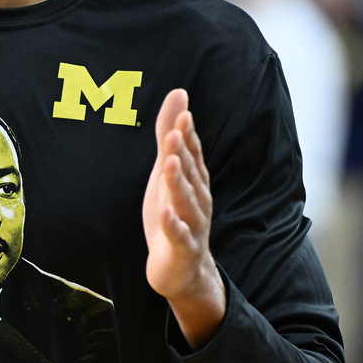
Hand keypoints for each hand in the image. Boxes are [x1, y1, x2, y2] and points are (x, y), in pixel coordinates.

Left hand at [143, 89, 224, 345]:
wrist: (182, 269)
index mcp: (194, 181)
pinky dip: (172, 224)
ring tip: (169, 164)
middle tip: (174, 131)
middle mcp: (198, 199)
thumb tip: (178, 93)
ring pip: (185, 201)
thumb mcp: (167, 172)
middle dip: (183, 153)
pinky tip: (165, 213)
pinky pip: (178, 235)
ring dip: (177, 182)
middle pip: (190, 174)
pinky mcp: (182, 248)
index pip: (191, 154)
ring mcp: (192, 224)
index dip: (186, 134)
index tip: (183, 112)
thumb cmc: (174, 214)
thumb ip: (169, 136)